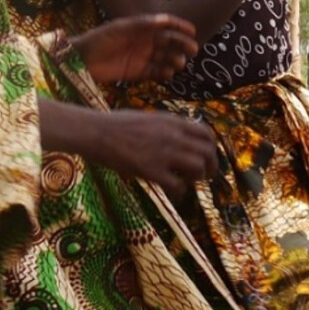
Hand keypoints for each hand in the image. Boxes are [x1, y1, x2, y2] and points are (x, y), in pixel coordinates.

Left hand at [65, 13, 198, 86]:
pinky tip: (168, 73)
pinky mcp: (137, 72)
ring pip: (165, 58)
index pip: (165, 25)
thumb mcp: (120, 28)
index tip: (192, 31)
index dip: (180, 27)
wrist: (81, 60)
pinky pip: (155, 72)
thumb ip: (142, 24)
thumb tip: (164, 20)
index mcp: (142, 28)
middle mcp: (145, 42)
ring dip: (175, 60)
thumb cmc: (99, 39)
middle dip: (182, 45)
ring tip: (179, 63)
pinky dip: (164, 73)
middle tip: (193, 50)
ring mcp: (142, 57)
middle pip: (169, 42)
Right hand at [93, 110, 217, 189]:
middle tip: (205, 175)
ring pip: (198, 168)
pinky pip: (178, 186)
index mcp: (172, 122)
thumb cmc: (116, 125)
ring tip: (186, 181)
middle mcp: (173, 136)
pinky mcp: (151, 171)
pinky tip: (172, 191)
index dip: (211, 148)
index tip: (208, 157)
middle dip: (211, 166)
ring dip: (196, 178)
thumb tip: (181, 135)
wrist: (96, 132)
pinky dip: (179, 191)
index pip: (206, 134)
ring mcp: (163, 153)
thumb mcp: (149, 118)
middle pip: (207, 152)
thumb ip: (168, 126)